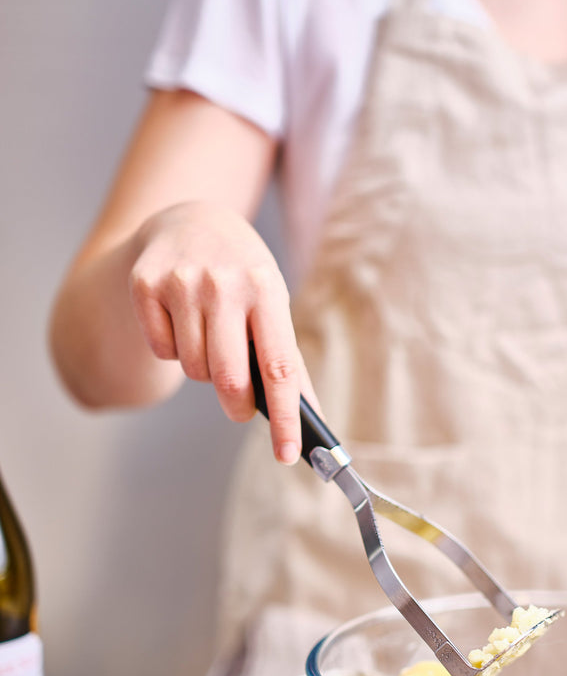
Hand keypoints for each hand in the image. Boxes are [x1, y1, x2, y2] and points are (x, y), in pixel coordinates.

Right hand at [128, 201, 305, 462]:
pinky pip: (162, 351)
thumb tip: (311, 418)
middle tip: (241, 409)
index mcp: (266, 289)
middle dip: (237, 406)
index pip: (279, 368)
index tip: (286, 455)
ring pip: (194, 369)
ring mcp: (181, 281)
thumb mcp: (273, 303)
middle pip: (229, 379)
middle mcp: (224, 282)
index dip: (284, 417)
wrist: (191, 220)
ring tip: (210, 339)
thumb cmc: (243, 275)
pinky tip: (181, 321)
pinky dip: (174, 350)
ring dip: (204, 370)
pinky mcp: (145, 284)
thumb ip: (289, 359)